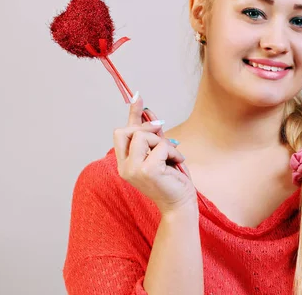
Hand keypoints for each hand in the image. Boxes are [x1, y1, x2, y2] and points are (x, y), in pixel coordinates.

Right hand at [112, 93, 196, 214]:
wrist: (180, 203)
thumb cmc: (171, 178)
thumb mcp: (159, 151)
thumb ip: (150, 133)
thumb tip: (144, 107)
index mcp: (124, 163)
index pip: (121, 132)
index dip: (132, 115)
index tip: (138, 98)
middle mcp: (124, 167)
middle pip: (128, 131)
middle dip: (149, 130)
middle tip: (165, 139)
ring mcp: (133, 170)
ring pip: (143, 136)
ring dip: (163, 142)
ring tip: (172, 156)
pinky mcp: (147, 171)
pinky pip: (160, 146)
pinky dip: (172, 151)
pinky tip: (177, 162)